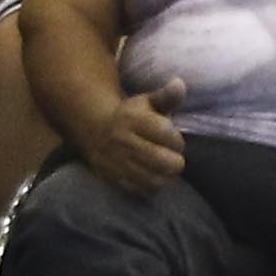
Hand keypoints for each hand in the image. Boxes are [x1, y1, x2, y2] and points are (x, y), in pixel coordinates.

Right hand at [83, 80, 189, 196]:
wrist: (95, 130)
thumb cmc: (130, 115)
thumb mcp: (146, 101)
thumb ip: (166, 96)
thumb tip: (180, 84)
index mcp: (134, 120)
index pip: (169, 136)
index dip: (177, 140)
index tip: (173, 139)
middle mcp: (124, 142)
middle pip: (166, 162)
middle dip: (175, 161)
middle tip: (171, 156)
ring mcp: (118, 162)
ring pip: (156, 180)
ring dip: (166, 176)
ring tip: (164, 167)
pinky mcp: (114, 178)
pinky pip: (142, 191)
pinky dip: (152, 186)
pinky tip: (151, 175)